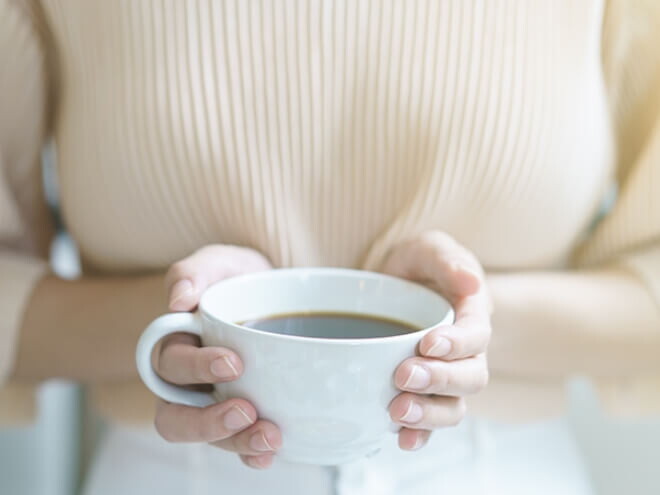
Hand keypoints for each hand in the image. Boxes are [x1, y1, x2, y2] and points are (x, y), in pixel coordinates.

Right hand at [153, 245, 281, 468]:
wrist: (272, 293)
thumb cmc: (235, 279)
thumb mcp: (218, 263)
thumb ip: (194, 272)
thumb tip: (178, 299)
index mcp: (176, 345)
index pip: (171, 364)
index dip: (197, 368)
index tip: (234, 361)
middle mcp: (187, 383)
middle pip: (176, 417)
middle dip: (208, 422)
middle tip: (246, 412)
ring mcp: (214, 403)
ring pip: (209, 438)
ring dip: (236, 443)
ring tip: (271, 437)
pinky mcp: (243, 416)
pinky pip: (238, 446)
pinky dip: (252, 455)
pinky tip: (270, 453)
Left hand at [382, 231, 491, 450]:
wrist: (396, 285)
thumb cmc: (417, 265)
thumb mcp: (428, 249)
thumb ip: (446, 259)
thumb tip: (471, 282)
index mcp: (471, 313)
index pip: (476, 334)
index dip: (457, 343)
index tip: (427, 343)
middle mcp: (466, 351)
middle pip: (470, 377)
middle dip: (440, 380)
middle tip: (403, 376)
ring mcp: (447, 376)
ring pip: (455, 406)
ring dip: (430, 414)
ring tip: (397, 411)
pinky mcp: (425, 393)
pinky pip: (432, 422)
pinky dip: (420, 435)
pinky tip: (401, 440)